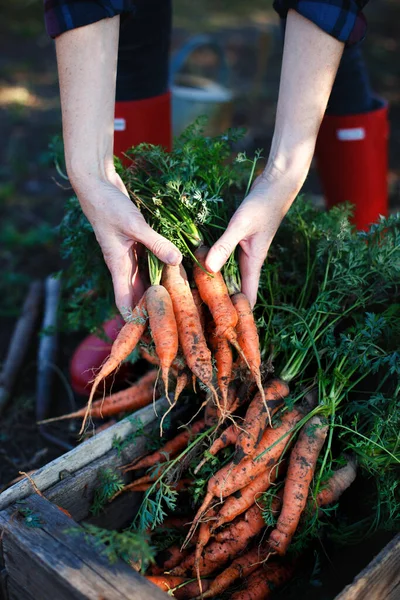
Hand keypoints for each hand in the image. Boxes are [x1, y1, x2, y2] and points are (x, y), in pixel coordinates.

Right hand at [72, 170, 181, 314]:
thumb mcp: (134, 224)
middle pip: (137, 293)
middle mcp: (123, 264)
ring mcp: (129, 253)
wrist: (95, 184)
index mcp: (118, 266)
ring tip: (179, 299)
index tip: (149, 333)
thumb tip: (176, 260)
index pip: (124, 301)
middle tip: (173, 319)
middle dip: (151, 306)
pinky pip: (149, 260)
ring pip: (145, 277)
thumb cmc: (108, 206)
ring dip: (158, 287)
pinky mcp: (135, 241)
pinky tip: (176, 269)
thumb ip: (155, 242)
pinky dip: (160, 266)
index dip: (134, 319)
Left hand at [205, 163, 305, 306]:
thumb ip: (225, 246)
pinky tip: (201, 270)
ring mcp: (245, 252)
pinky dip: (216, 268)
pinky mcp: (239, 242)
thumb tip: (209, 270)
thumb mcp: (240, 225)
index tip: (226, 330)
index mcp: (253, 263)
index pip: (247, 297)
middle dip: (225, 305)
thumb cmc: (262, 205)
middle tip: (205, 320)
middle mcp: (250, 261)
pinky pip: (226, 261)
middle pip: (238, 290)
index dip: (239, 315)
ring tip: (199, 302)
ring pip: (231, 276)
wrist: (276, 185)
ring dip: (219, 287)